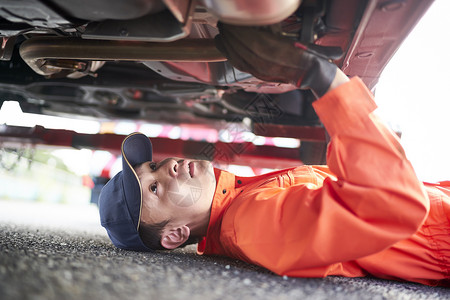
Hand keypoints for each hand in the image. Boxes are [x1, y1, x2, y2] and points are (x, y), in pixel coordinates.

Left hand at [215, 23, 341, 97]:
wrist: (313, 76)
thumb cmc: (310, 57)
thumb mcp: (301, 38)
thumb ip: (287, 31)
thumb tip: (272, 22)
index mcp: (276, 52)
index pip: (249, 39)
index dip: (237, 29)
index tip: (231, 20)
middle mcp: (266, 63)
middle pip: (240, 47)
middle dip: (229, 34)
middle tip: (223, 23)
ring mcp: (261, 71)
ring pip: (237, 56)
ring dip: (226, 43)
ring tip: (221, 32)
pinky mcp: (259, 75)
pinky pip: (239, 64)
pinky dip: (228, 54)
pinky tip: (223, 46)